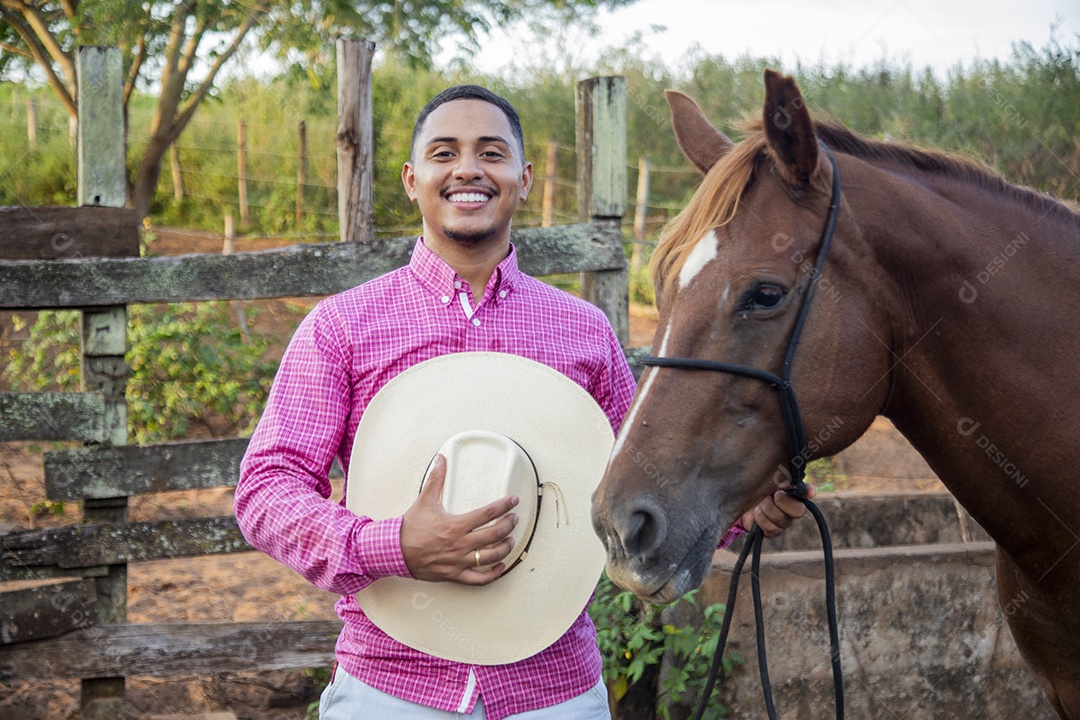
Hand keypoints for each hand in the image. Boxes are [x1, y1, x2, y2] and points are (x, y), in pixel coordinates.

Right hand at [400, 454, 519, 584]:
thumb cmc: (411, 528)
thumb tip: (441, 459)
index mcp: (455, 525)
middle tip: (514, 519)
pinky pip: (479, 579)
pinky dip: (493, 574)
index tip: (513, 501)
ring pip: (491, 556)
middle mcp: (460, 544)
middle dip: (509, 525)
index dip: (504, 506)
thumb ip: (436, 478)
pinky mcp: (455, 575)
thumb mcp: (424, 500)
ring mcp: (459, 561)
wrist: (395, 552)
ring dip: (505, 547)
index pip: (487, 514)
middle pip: (494, 534)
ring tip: (510, 540)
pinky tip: (500, 566)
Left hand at [740, 483, 816, 537]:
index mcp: (793, 492)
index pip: (808, 491)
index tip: (809, 492)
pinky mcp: (773, 531)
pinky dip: (760, 518)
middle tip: (772, 495)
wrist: (740, 502)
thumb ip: (778, 478)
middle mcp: (793, 508)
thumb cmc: (755, 488)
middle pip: (799, 510)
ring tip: (759, 503)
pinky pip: (771, 528)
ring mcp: (784, 521)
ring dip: (765, 508)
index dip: (809, 492)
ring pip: (780, 518)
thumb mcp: (765, 480)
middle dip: (781, 501)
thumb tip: (789, 483)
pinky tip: (756, 512)